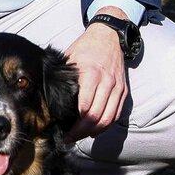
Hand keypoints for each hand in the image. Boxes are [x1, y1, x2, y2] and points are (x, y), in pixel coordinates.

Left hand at [66, 8, 129, 140]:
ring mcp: (117, 87)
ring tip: (82, 136)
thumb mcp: (70, 60)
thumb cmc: (85, 48)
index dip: (74, 125)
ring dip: (95, 131)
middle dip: (82, 132)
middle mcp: (106, 82)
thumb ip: (64, 81)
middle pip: (96, 117)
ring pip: (108, 118)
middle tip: (70, 138)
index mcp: (91, 74)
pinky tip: (95, 130)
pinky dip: (106, 125)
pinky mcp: (123, 90)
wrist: (108, 36)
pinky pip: (116, 114)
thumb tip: (51, 102)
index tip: (64, 132)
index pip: (84, 108)